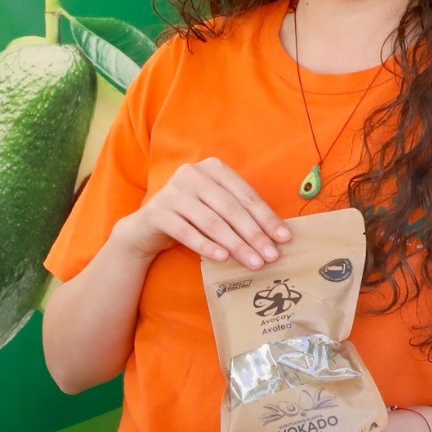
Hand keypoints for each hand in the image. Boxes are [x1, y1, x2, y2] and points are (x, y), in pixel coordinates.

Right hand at [116, 158, 287, 267]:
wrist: (148, 228)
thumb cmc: (192, 218)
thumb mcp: (217, 208)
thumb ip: (241, 212)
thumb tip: (278, 235)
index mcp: (212, 168)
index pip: (245, 194)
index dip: (266, 217)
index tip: (284, 239)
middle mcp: (191, 174)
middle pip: (230, 208)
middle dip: (254, 234)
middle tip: (271, 256)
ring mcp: (172, 191)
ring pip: (211, 221)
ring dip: (235, 244)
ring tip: (253, 262)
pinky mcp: (157, 211)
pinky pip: (186, 231)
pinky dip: (206, 246)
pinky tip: (222, 259)